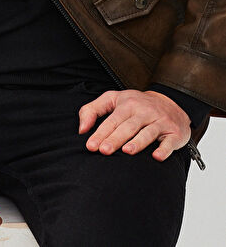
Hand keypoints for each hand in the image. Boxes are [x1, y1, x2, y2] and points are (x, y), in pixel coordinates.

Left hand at [77, 88, 191, 161]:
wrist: (171, 102)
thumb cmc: (136, 104)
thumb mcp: (112, 99)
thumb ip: (92, 110)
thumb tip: (81, 129)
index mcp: (127, 104)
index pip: (112, 120)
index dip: (100, 133)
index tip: (91, 146)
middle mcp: (144, 112)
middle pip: (128, 127)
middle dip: (115, 138)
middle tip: (104, 150)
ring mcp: (160, 121)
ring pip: (148, 132)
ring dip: (138, 142)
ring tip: (126, 151)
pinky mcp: (174, 132)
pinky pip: (169, 141)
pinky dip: (164, 149)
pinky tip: (157, 157)